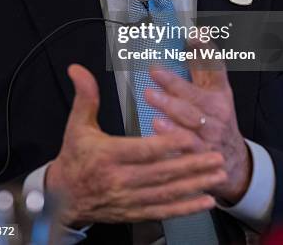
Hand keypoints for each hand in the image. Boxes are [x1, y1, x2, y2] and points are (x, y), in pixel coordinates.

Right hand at [46, 64, 225, 225]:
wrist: (64, 197)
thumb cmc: (75, 157)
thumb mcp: (77, 125)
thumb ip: (85, 96)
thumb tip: (78, 69)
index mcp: (108, 156)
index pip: (142, 150)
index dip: (166, 144)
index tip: (188, 137)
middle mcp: (120, 181)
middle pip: (161, 173)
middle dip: (192, 165)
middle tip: (217, 155)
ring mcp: (129, 199)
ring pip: (167, 193)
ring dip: (196, 184)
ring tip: (218, 174)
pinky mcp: (135, 212)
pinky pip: (164, 210)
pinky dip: (187, 208)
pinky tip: (205, 201)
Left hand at [146, 49, 251, 204]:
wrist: (233, 161)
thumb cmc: (217, 120)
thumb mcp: (212, 93)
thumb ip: (200, 67)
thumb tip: (192, 37)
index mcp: (220, 92)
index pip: (216, 68)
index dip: (207, 51)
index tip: (195, 35)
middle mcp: (218, 111)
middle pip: (196, 94)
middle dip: (174, 82)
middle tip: (155, 71)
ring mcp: (211, 133)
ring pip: (191, 118)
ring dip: (170, 107)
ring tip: (153, 97)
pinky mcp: (202, 154)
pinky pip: (186, 144)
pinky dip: (172, 135)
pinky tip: (157, 127)